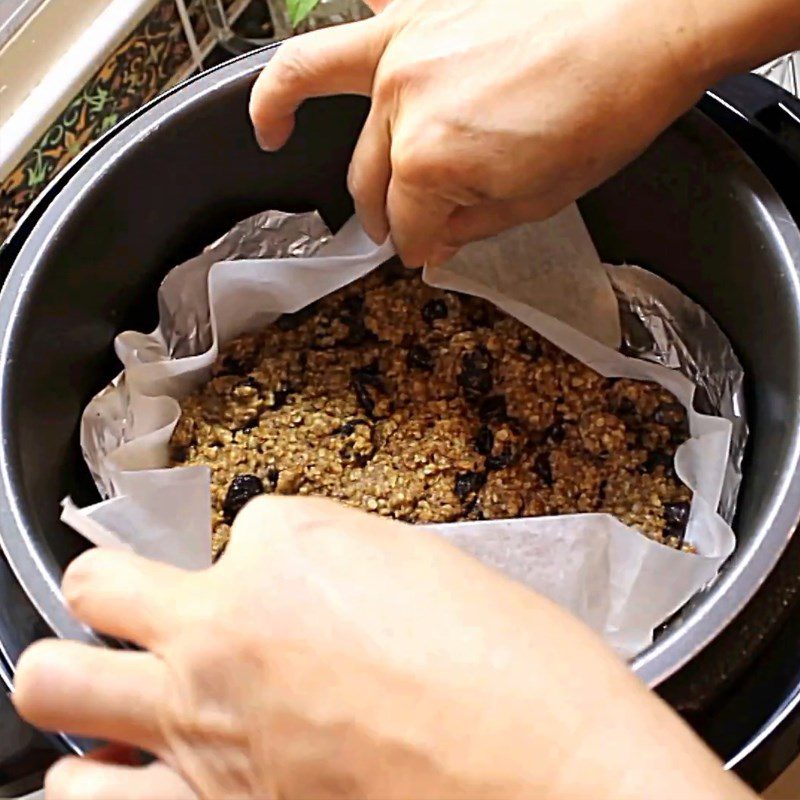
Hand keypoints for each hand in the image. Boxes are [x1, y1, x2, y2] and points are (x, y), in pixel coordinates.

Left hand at [14, 497, 751, 798]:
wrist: (557, 777)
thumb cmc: (518, 669)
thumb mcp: (429, 572)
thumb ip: (340, 566)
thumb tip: (303, 586)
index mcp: (292, 546)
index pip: (244, 529)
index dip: (275, 557)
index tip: (305, 585)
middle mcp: (226, 627)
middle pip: (99, 584)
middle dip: (116, 590)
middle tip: (150, 612)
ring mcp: (204, 727)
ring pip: (55, 685)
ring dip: (83, 684)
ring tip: (129, 701)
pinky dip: (106, 782)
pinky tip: (146, 781)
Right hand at [249, 0, 799, 266]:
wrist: (650, 18)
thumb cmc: (607, 108)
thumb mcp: (538, 199)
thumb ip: (469, 226)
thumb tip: (434, 241)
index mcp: (430, 161)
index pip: (409, 225)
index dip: (420, 247)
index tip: (428, 254)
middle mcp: (400, 101)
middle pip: (371, 177)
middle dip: (384, 213)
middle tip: (399, 227)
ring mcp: (401, 44)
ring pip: (314, 84)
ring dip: (279, 112)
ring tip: (265, 133)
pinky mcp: (415, 8)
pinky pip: (343, 30)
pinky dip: (307, 58)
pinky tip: (298, 70)